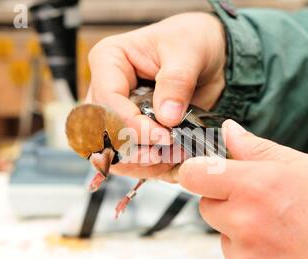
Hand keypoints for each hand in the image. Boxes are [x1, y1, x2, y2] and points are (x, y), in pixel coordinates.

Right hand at [86, 12, 225, 179]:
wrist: (207, 57)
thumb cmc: (191, 42)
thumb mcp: (188, 52)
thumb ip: (177, 81)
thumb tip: (166, 117)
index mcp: (109, 62)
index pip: (106, 102)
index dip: (131, 125)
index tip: (163, 136)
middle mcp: (106, 91)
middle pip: (101, 133)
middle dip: (132, 149)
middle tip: (165, 153)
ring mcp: (116, 115)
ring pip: (111, 152)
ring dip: (140, 163)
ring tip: (172, 157)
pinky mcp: (131, 133)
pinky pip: (129, 160)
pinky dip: (148, 167)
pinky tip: (171, 161)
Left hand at [178, 120, 307, 258]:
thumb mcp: (305, 167)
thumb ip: (258, 150)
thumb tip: (229, 130)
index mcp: (253, 186)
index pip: (195, 175)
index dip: (199, 172)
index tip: (209, 174)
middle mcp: (244, 223)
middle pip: (208, 208)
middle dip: (227, 205)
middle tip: (263, 206)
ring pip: (226, 240)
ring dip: (243, 237)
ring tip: (282, 236)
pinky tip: (283, 258)